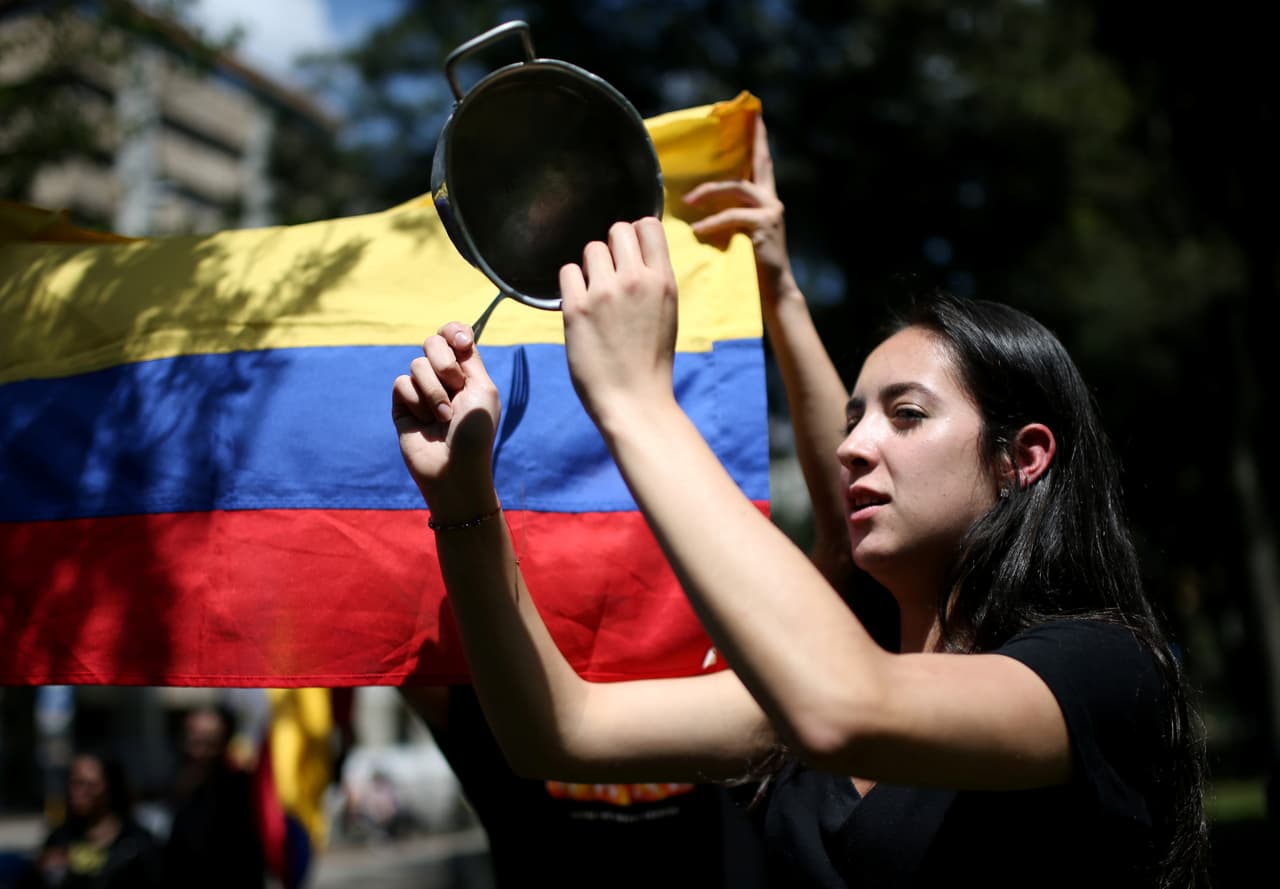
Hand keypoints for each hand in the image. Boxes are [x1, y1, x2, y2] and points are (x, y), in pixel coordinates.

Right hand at [391, 322, 500, 515]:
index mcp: (468, 372)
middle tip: (456, 385)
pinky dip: (416, 402)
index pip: (454, 335)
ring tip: (443, 417)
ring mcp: (422, 392)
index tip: (461, 342)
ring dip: (434, 391)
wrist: (454, 468)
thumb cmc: (475, 433)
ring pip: (417, 364)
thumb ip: (469, 358)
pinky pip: (402, 384)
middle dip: (444, 361)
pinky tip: (425, 422)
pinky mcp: (402, 406)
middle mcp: (444, 379)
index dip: (454, 332)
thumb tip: (456, 336)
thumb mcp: (483, 390)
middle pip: (432, 342)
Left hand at [559, 218, 678, 425]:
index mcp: (663, 281)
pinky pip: (568, 272)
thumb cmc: (650, 361)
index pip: (648, 225)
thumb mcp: (667, 312)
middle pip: (617, 230)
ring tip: (596, 295)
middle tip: (611, 276)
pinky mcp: (577, 308)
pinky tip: (580, 305)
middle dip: (613, 248)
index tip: (631, 251)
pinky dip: (572, 285)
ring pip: (591, 249)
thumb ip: (653, 280)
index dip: (636, 233)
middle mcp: (636, 280)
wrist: (634, 401)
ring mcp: (605, 292)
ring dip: (591, 267)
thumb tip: (635, 254)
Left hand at [684, 114, 794, 305]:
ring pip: (737, 189)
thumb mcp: (737, 236)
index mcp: (765, 203)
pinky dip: (712, 223)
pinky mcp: (764, 228)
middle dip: (752, 142)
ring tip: (688, 200)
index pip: (761, 165)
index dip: (759, 140)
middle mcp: (772, 203)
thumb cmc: (749, 269)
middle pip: (758, 164)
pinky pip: (733, 217)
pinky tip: (698, 231)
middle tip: (744, 118)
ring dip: (709, 192)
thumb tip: (693, 203)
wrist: (772, 294)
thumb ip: (725, 216)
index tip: (755, 115)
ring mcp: (771, 214)